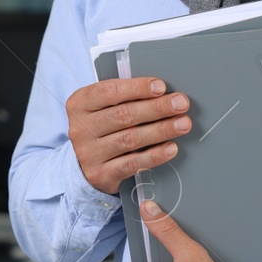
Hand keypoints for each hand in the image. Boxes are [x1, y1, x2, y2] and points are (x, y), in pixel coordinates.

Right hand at [66, 77, 190, 195]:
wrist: (83, 164)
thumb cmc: (101, 127)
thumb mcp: (102, 107)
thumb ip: (124, 97)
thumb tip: (162, 93)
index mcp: (79, 104)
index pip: (109, 91)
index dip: (137, 88)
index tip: (161, 87)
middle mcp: (80, 128)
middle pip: (123, 115)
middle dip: (156, 108)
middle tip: (181, 104)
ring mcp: (89, 153)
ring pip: (130, 139)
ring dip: (161, 130)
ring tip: (182, 124)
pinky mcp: (100, 174)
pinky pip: (132, 164)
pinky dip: (155, 155)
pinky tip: (171, 148)